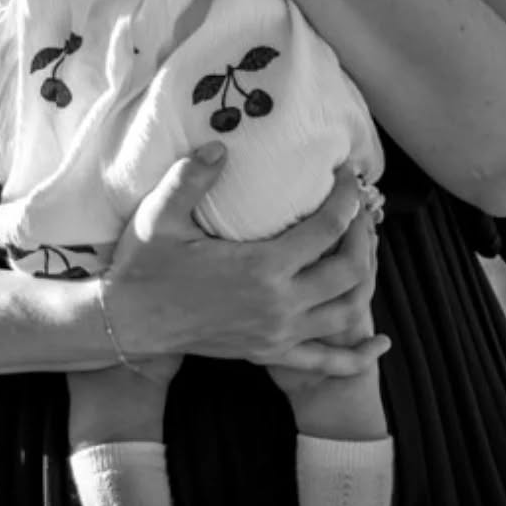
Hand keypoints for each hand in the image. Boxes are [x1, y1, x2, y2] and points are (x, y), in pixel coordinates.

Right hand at [102, 150, 387, 377]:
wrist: (127, 324)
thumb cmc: (144, 267)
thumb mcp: (160, 216)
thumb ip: (191, 177)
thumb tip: (221, 145)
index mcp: (261, 268)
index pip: (327, 228)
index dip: (346, 198)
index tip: (347, 175)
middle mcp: (279, 305)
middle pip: (350, 269)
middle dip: (364, 234)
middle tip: (359, 207)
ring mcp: (277, 334)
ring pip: (347, 311)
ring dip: (366, 280)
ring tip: (364, 249)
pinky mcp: (269, 353)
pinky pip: (325, 360)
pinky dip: (357, 355)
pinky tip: (378, 343)